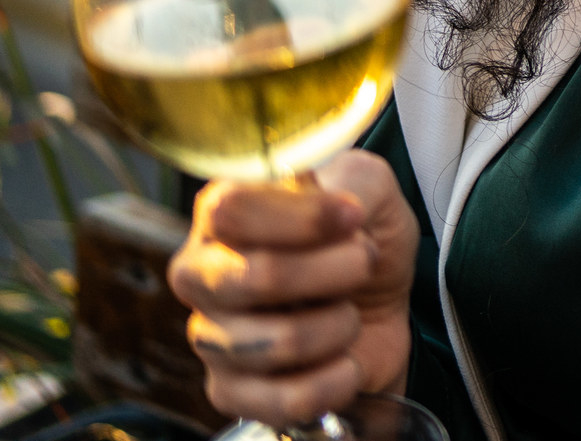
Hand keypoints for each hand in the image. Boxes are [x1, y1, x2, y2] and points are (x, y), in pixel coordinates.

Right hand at [169, 151, 418, 424]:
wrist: (379, 305)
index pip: (229, 209)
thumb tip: (338, 207)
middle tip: (363, 262)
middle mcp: (201, 274)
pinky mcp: (229, 391)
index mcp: (221, 215)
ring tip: (349, 313)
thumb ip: (354, 182)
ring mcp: (210, 336)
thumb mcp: (371, 189)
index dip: (301, 215)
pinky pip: (284, 398)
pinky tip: (346, 361)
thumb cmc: (361, 238)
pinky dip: (336, 379)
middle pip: (256, 277)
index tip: (352, 217)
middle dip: (335, 270)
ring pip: (278, 341)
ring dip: (339, 325)